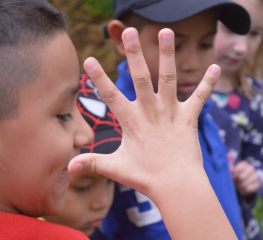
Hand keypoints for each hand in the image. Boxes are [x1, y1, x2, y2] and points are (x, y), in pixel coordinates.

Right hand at [68, 28, 219, 199]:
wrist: (177, 186)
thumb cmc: (146, 177)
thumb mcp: (116, 168)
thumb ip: (92, 164)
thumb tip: (68, 166)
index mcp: (132, 122)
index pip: (111, 96)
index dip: (98, 78)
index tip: (88, 59)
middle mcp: (151, 112)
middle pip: (141, 78)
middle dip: (134, 54)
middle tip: (129, 31)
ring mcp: (171, 113)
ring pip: (168, 79)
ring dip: (167, 55)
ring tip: (166, 32)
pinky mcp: (189, 118)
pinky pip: (199, 97)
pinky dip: (207, 82)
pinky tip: (216, 66)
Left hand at [231, 161, 259, 195]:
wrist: (244, 182)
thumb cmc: (236, 176)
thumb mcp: (232, 173)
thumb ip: (231, 171)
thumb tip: (231, 169)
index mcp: (244, 164)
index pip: (238, 169)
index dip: (234, 175)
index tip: (232, 178)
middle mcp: (251, 169)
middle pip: (241, 177)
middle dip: (236, 182)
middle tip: (235, 183)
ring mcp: (256, 176)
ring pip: (244, 184)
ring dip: (239, 187)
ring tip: (238, 186)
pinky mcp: (258, 184)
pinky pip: (248, 189)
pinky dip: (243, 191)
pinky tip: (242, 189)